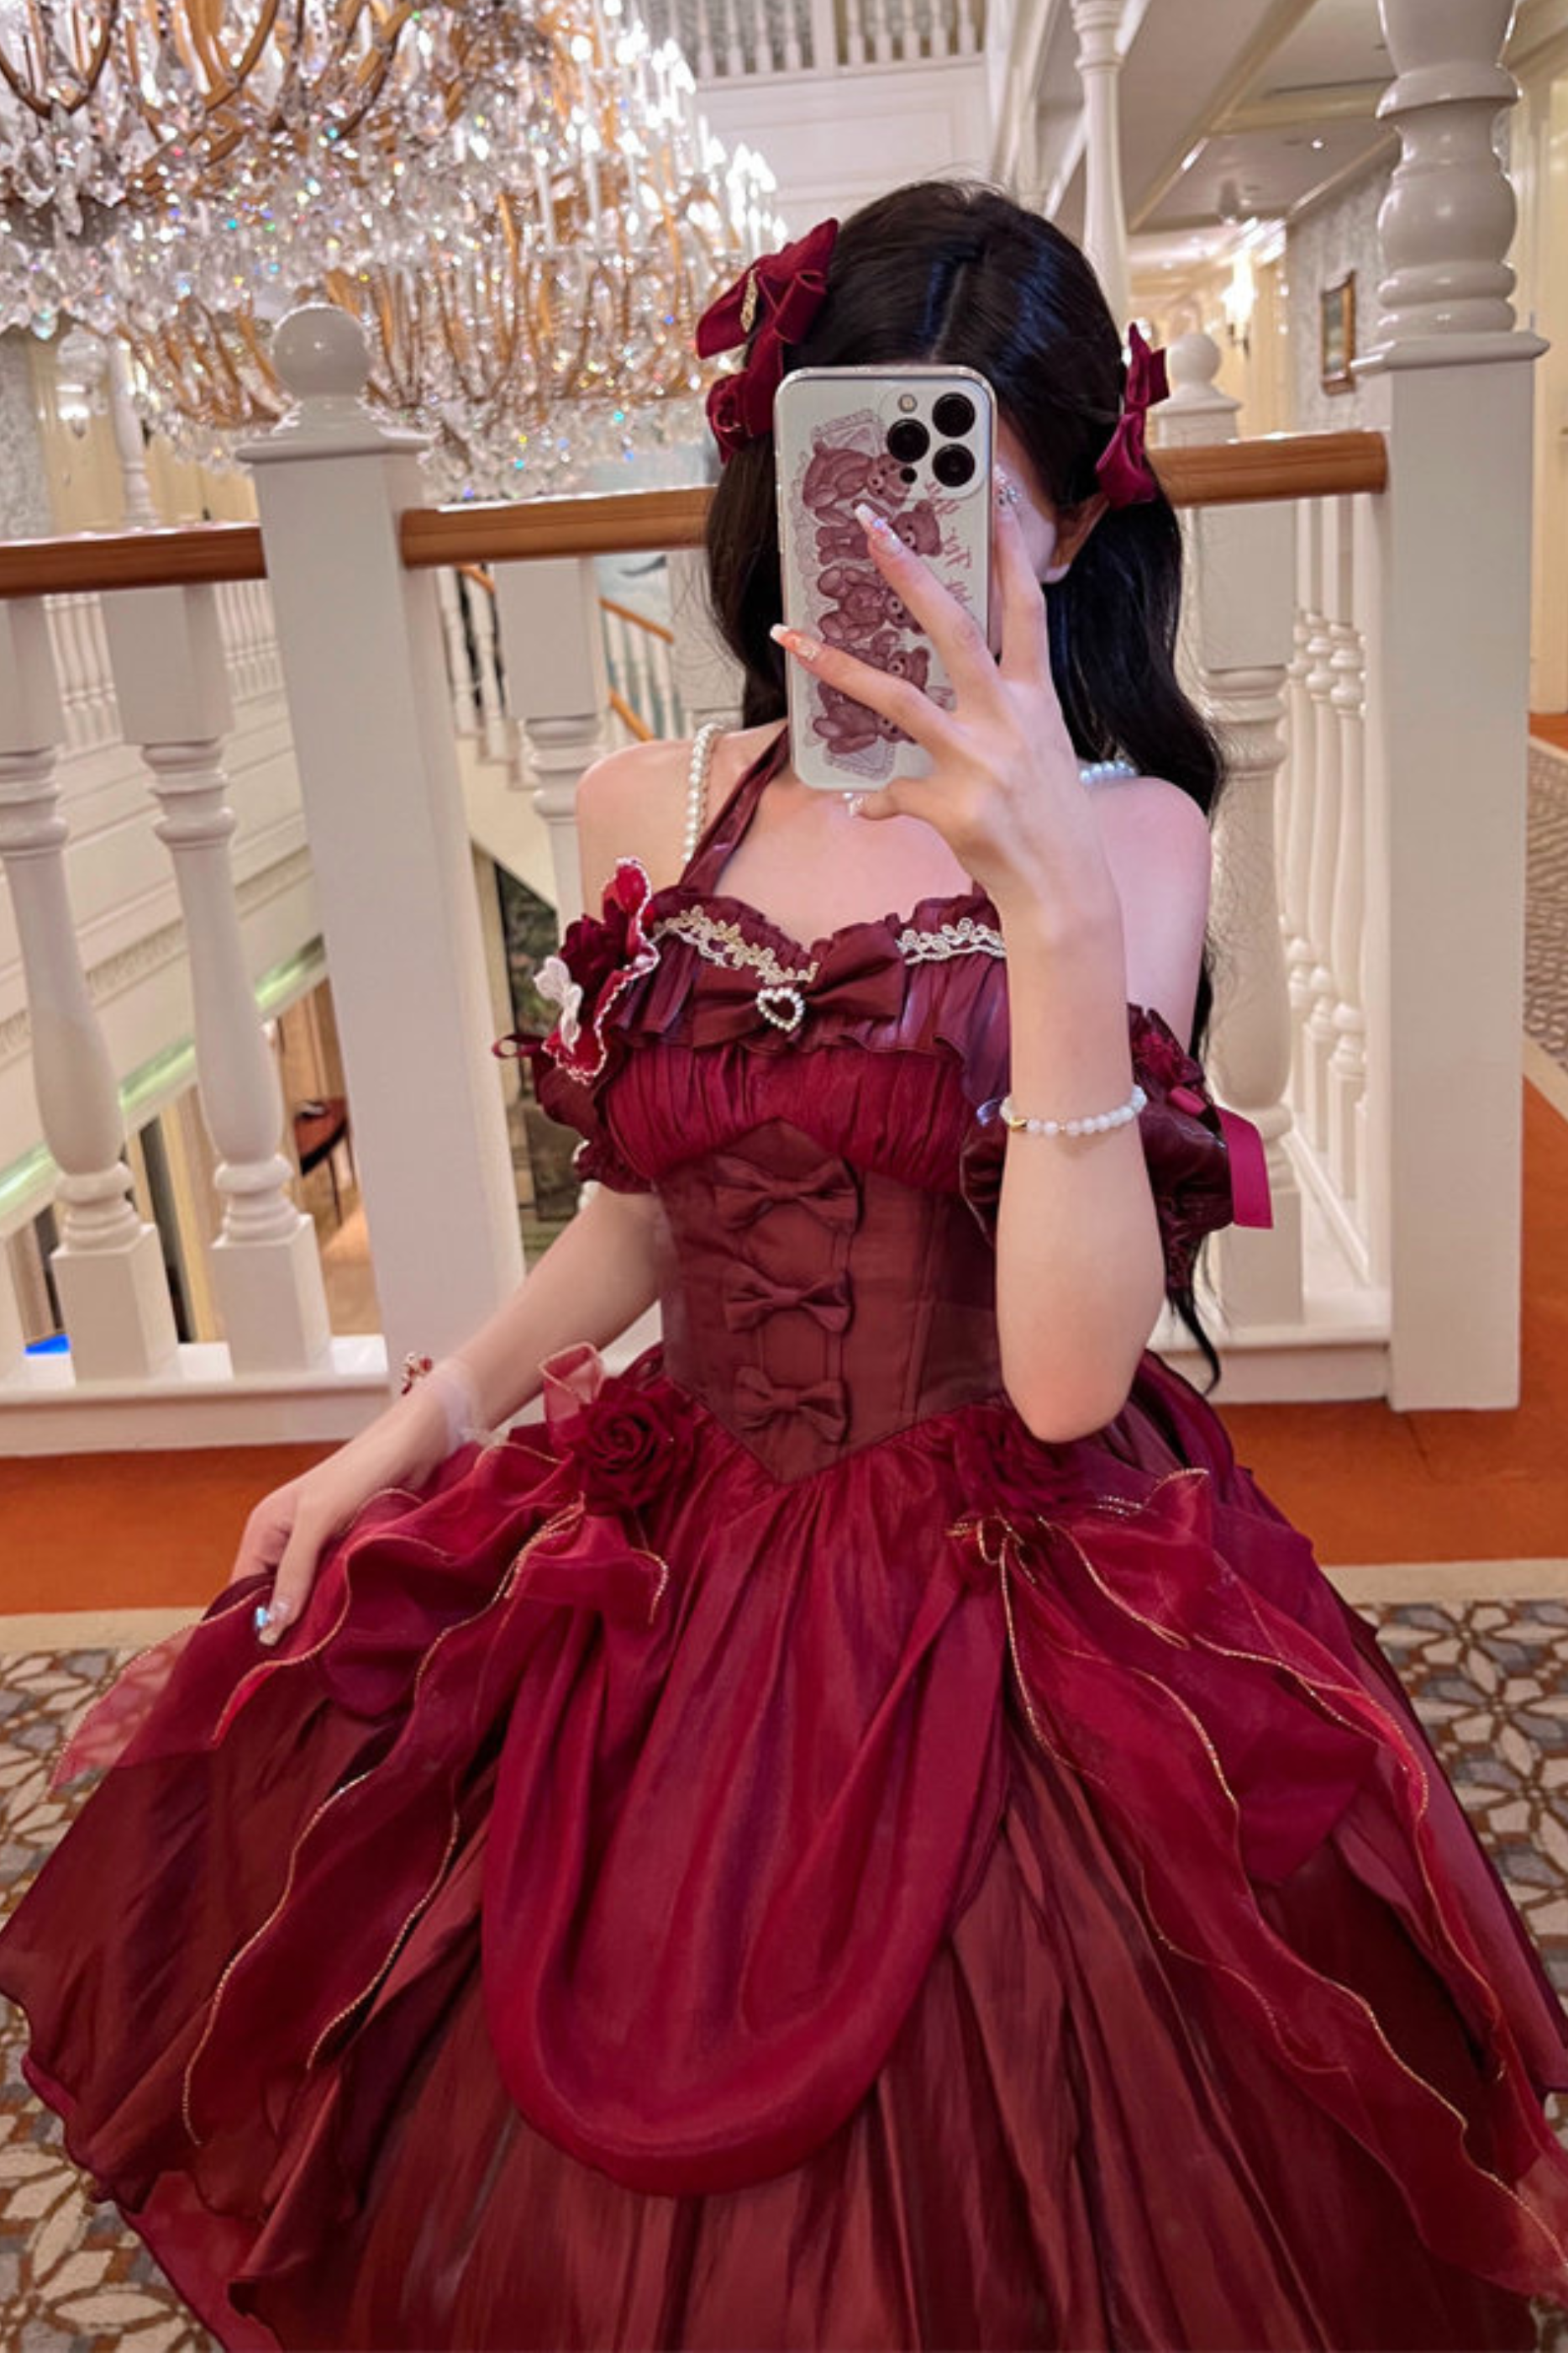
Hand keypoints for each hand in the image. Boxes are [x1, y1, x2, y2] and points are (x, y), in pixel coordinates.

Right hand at [226, 1387, 449, 1644]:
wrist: (414, 1445)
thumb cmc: (361, 1471)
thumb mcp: (319, 1519)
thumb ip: (294, 1570)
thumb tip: (271, 1628)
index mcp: (265, 1530)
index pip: (241, 1589)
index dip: (249, 1624)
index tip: (259, 1666)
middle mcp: (285, 1542)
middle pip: (273, 1598)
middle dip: (283, 1627)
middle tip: (296, 1668)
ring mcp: (318, 1549)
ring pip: (305, 1597)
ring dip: (314, 1619)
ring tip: (323, 1655)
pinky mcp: (348, 1553)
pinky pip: (333, 1589)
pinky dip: (338, 1606)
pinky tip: (347, 1629)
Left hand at [770, 480, 1105, 913]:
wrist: (1065, 890)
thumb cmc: (1050, 819)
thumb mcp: (1041, 751)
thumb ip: (1000, 715)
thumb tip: (955, 693)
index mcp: (1036, 698)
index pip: (1023, 606)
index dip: (1008, 546)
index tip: (990, 490)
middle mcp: (1009, 719)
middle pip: (953, 628)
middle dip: (909, 571)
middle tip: (870, 526)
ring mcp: (979, 761)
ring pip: (898, 699)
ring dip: (839, 667)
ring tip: (793, 639)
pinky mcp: (953, 807)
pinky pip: (891, 794)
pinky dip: (872, 801)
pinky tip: (860, 806)